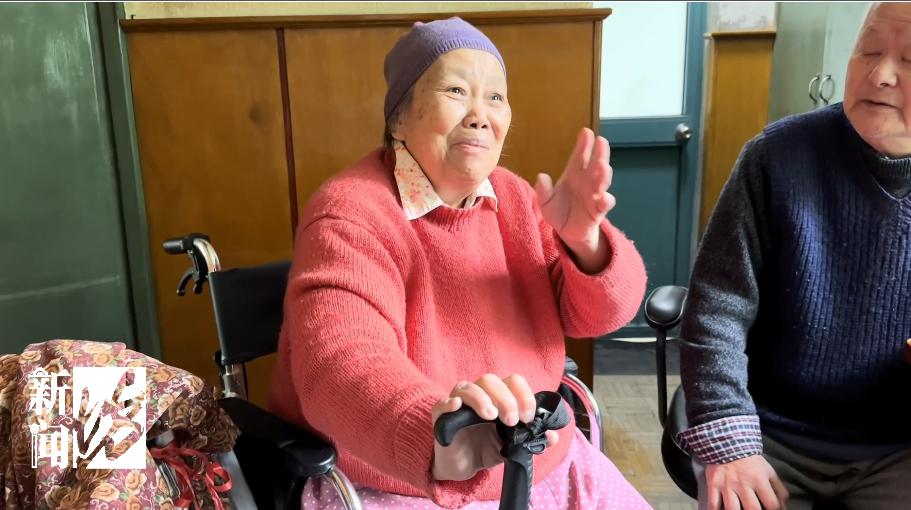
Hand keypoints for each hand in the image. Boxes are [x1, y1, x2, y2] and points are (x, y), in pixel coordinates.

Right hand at [430, 374, 559, 480]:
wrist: (462, 466)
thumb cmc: (486, 447)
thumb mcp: (512, 446)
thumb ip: (530, 439)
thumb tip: (553, 437)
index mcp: (498, 396)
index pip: (513, 382)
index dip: (523, 395)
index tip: (529, 417)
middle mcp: (479, 394)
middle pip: (491, 380)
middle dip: (505, 398)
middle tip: (512, 420)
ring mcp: (458, 403)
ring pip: (468, 387)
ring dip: (482, 399)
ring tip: (491, 416)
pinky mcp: (441, 417)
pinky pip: (442, 404)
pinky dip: (449, 403)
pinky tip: (456, 406)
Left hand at [535, 127, 614, 272]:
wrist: (567, 232)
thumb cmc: (558, 211)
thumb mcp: (545, 202)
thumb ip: (543, 190)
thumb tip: (541, 177)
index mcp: (574, 175)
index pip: (580, 157)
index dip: (583, 145)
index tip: (586, 132)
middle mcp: (587, 181)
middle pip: (596, 164)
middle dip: (600, 153)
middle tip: (601, 141)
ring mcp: (594, 194)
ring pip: (603, 181)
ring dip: (604, 173)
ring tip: (603, 166)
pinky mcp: (598, 210)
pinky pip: (604, 204)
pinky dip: (606, 200)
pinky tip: (603, 197)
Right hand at [704, 455, 788, 509]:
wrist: (728, 443)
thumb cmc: (751, 462)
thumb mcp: (769, 472)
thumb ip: (779, 490)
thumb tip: (783, 508)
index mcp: (759, 480)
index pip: (772, 504)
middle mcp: (743, 484)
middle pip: (752, 509)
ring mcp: (727, 485)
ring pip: (732, 509)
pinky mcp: (714, 484)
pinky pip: (713, 503)